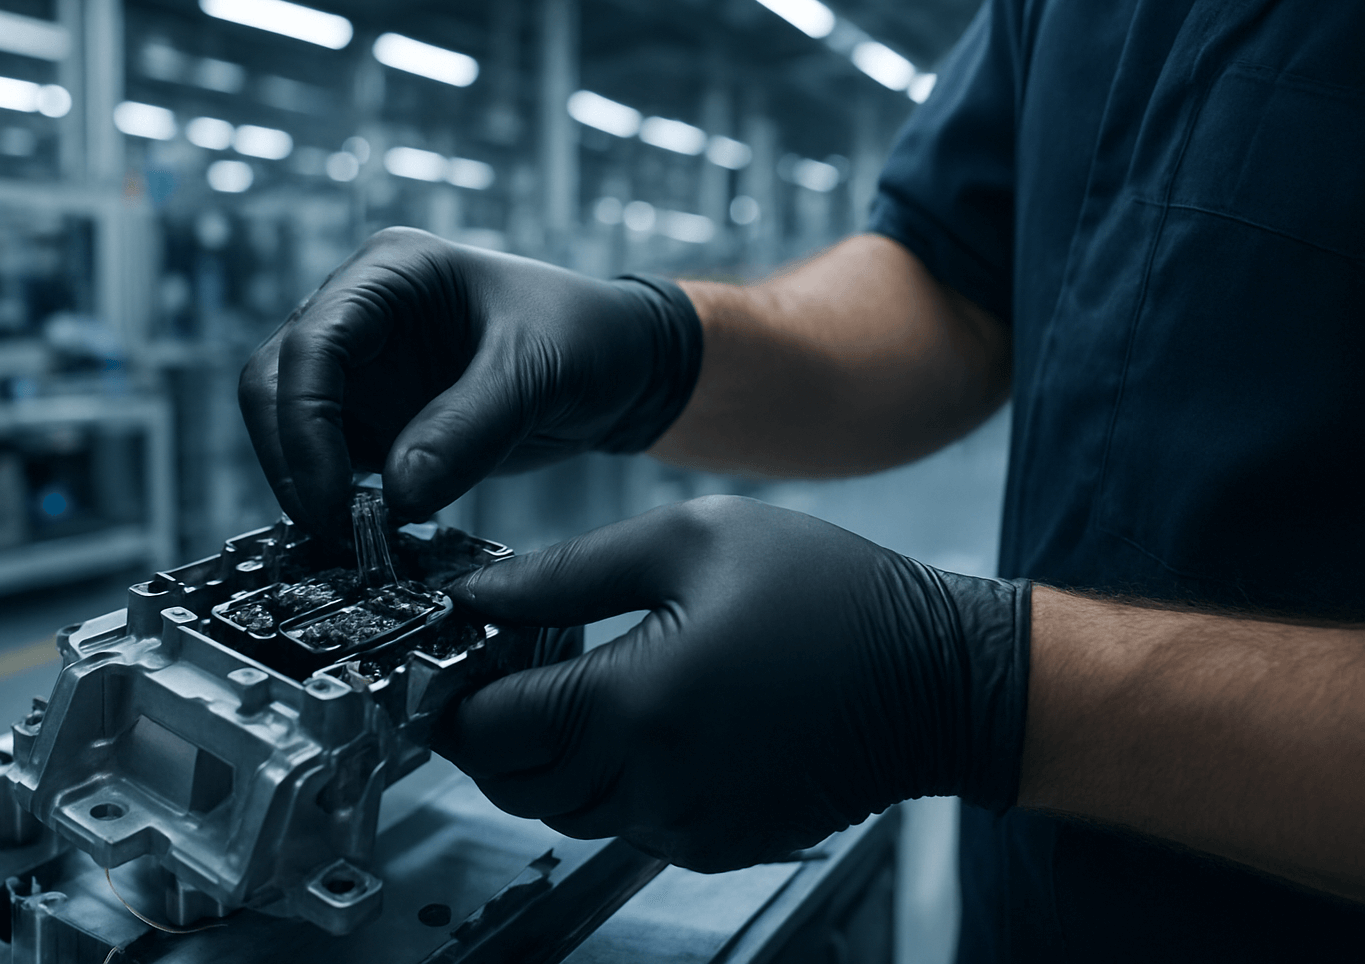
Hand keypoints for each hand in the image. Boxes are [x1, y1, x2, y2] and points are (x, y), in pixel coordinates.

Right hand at [238, 227, 700, 535]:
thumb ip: (471, 425)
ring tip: (355, 542)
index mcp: (392, 272)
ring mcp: (364, 369)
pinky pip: (332, 462)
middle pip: (277, 385)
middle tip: (334, 531)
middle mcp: (362, 314)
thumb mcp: (539, 371)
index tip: (333, 497)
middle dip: (295, 459)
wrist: (624, 367)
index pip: (313, 342)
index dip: (306, 423)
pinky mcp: (379, 419)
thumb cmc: (589, 337)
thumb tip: (399, 493)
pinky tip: (370, 539)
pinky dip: (339, 501)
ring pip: (291, 428)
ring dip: (310, 486)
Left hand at [435, 495, 1030, 871]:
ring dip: (548, 755)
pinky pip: (624, 822)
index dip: (454, 694)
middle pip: (514, 783)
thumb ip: (566, 573)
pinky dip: (607, 779)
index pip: (491, 730)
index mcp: (638, 704)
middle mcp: (654, 785)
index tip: (452, 658)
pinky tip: (640, 716)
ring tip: (579, 682)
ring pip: (563, 809)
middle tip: (507, 665)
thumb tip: (476, 593)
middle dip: (492, 729)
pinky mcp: (715, 844)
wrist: (934, 676)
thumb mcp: (688, 541)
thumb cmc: (825, 593)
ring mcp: (687, 827)